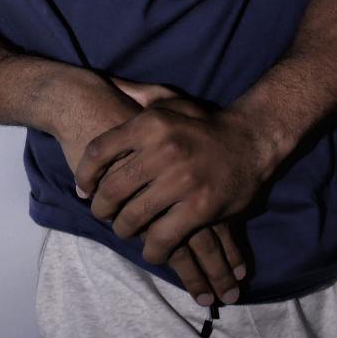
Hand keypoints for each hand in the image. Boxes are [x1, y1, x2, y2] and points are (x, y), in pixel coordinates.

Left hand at [74, 92, 278, 275]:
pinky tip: (151, 250)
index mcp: (150, 124)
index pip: (100, 151)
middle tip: (101, 214)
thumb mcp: (170, 101)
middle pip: (113, 188)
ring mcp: (182, 181)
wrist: (253, 141)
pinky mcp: (201, 208)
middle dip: (101, 208)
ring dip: (124, 230)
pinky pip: (163, 237)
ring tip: (124, 231)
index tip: (83, 189)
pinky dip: (152, 250)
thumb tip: (106, 86)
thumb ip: (138, 95)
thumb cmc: (204, 124)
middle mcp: (163, 150)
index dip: (84, 174)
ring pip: (134, 217)